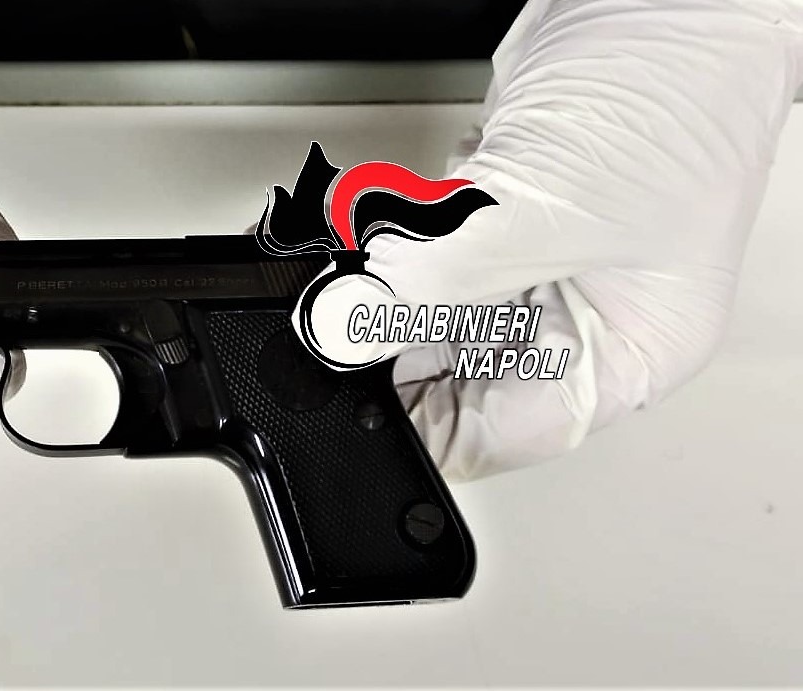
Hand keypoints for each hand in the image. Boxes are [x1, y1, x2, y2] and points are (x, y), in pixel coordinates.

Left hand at [301, 0, 802, 480]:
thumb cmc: (679, 92)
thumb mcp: (545, 210)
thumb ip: (437, 279)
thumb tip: (346, 331)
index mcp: (624, 354)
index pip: (501, 433)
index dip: (419, 426)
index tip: (351, 397)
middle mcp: (580, 321)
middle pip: (456, 372)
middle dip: (392, 343)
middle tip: (339, 317)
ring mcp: (538, 266)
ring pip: (431, 309)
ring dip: (391, 280)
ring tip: (371, 251)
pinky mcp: (503, 217)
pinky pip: (429, 251)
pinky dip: (402, 234)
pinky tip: (404, 207)